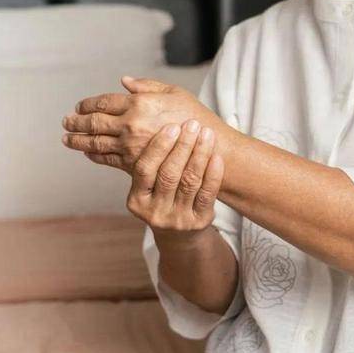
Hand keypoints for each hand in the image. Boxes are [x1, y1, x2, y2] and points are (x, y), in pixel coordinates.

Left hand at [61, 76, 229, 173]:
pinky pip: (108, 160)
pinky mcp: (135, 165)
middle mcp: (130, 125)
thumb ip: (147, 86)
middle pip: (93, 123)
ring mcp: (131, 147)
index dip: (87, 104)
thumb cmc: (195, 117)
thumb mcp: (174, 93)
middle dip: (76, 122)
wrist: (209, 150)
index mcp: (138, 103)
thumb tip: (123, 82)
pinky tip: (88, 153)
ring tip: (67, 139)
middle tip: (66, 122)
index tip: (78, 106)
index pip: (102, 102)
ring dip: (78, 141)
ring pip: (95, 143)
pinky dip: (94, 156)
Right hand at [124, 120, 223, 235]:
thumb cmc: (162, 198)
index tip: (172, 127)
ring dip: (199, 154)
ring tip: (206, 134)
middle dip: (182, 146)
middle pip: (168, 174)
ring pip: (189, 182)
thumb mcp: (147, 185)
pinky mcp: (198, 223)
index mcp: (136, 200)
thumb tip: (151, 118)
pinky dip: (213, 173)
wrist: (179, 234)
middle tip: (192, 125)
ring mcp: (177, 220)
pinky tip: (216, 156)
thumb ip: (147, 159)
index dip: (158, 147)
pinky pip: (207, 194)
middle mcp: (155, 213)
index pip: (145, 169)